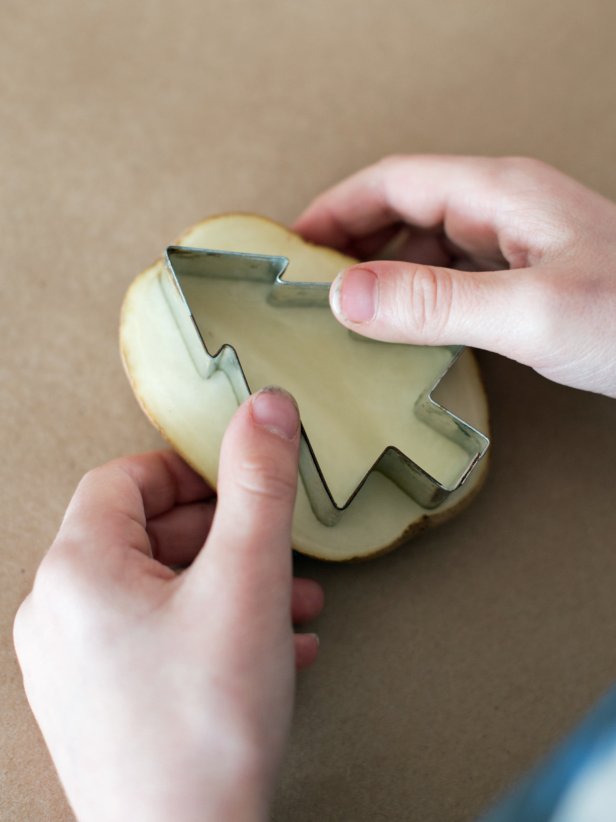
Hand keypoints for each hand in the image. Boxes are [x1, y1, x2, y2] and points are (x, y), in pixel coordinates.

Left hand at [14, 388, 322, 821]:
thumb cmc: (207, 723)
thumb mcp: (248, 580)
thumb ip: (259, 484)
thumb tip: (265, 406)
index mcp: (77, 571)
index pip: (124, 480)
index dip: (187, 472)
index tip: (239, 484)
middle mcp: (59, 615)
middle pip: (145, 537)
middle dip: (226, 537)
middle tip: (278, 552)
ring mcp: (74, 667)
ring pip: (159, 593)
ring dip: (230, 586)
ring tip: (293, 606)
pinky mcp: (99, 706)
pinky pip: (156, 642)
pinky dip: (213, 631)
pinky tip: (274, 652)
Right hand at [295, 155, 615, 396]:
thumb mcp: (529, 312)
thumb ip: (435, 302)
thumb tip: (346, 297)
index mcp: (500, 195)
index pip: (394, 183)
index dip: (336, 209)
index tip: (292, 244)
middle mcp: (506, 209)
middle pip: (405, 208)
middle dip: (351, 240)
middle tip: (309, 285)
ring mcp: (519, 243)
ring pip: (428, 243)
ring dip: (382, 270)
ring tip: (346, 311)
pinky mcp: (529, 277)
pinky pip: (454, 274)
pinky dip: (417, 294)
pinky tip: (407, 327)